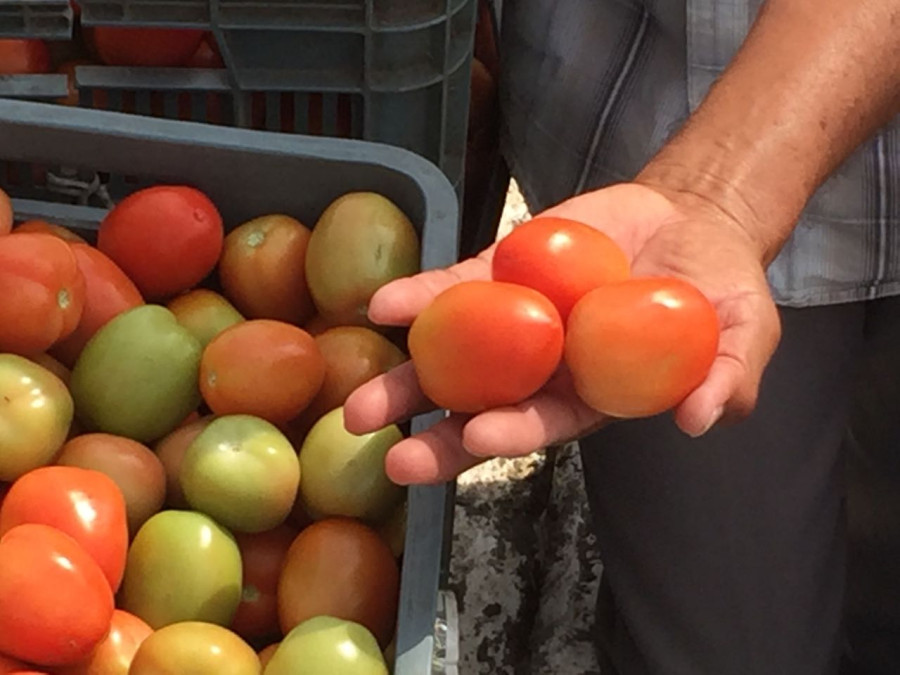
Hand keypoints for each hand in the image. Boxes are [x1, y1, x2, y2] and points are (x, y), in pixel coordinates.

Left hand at [343, 183, 780, 484]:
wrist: (692, 220)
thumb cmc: (720, 287)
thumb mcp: (744, 331)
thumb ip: (727, 376)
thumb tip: (704, 421)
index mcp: (592, 393)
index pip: (545, 423)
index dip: (512, 433)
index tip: (479, 437)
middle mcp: (544, 367)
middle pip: (483, 407)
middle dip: (437, 436)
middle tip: (393, 458)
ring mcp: (517, 319)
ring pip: (454, 355)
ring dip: (407, 378)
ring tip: (358, 404)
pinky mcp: (503, 271)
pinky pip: (456, 286)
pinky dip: (421, 297)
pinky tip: (382, 307)